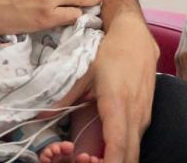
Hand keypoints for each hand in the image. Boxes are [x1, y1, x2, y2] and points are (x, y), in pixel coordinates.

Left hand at [51, 13, 156, 162]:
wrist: (136, 37)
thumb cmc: (110, 53)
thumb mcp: (85, 73)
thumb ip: (64, 97)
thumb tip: (40, 114)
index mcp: (118, 106)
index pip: (118, 147)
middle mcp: (136, 116)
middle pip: (130, 157)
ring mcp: (144, 117)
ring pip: (134, 151)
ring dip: (116, 160)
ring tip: (93, 160)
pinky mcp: (145, 116)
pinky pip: (135, 142)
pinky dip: (122, 152)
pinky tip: (105, 151)